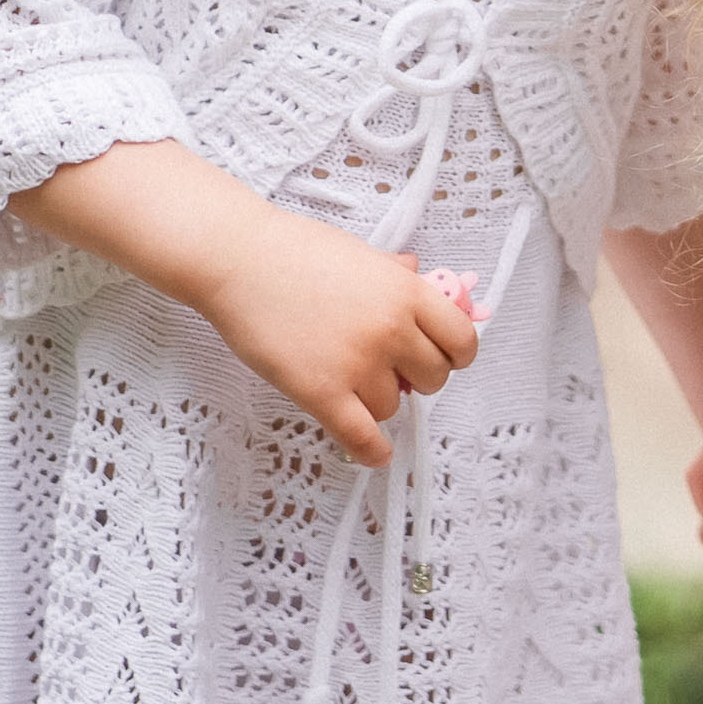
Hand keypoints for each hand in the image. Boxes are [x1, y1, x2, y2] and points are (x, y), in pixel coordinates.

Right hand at [195, 208, 478, 466]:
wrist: (241, 260)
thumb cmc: (297, 250)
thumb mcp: (361, 253)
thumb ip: (396, 272)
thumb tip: (420, 272)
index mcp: (406, 290)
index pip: (461, 338)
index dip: (456, 353)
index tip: (445, 357)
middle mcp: (391, 328)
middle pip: (434, 376)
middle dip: (420, 378)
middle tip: (396, 370)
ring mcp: (358, 362)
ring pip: (393, 406)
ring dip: (381, 402)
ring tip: (357, 386)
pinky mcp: (321, 391)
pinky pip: (361, 436)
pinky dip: (372, 451)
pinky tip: (376, 454)